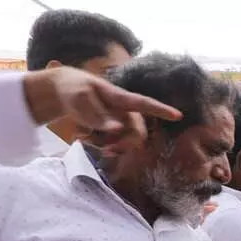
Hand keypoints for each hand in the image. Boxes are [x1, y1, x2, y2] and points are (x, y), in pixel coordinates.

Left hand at [23, 66, 182, 155]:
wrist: (62, 91)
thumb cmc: (73, 89)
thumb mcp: (80, 99)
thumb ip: (98, 115)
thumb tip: (116, 130)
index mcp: (119, 97)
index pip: (144, 103)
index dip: (161, 110)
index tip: (178, 115)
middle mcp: (123, 111)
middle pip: (137, 133)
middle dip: (124, 145)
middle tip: (106, 151)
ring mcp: (118, 121)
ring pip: (124, 141)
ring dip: (107, 146)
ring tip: (84, 139)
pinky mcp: (110, 129)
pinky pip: (111, 143)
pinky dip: (97, 144)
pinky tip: (83, 138)